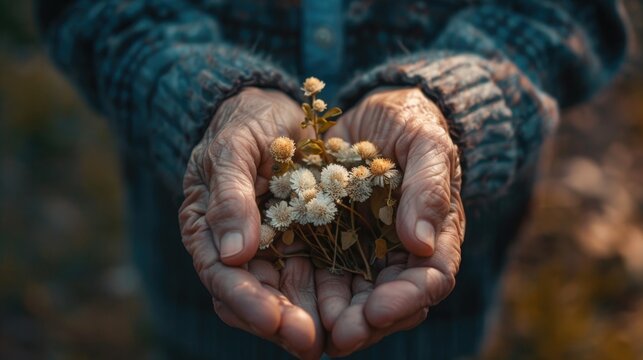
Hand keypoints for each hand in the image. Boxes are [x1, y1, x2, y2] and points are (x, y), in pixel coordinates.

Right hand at [178, 88, 323, 358]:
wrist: (273, 110)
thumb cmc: (243, 123)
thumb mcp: (233, 149)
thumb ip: (230, 197)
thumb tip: (235, 255)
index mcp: (208, 231)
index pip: (222, 278)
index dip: (247, 302)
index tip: (275, 320)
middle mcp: (238, 250)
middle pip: (256, 298)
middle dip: (282, 323)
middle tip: (312, 342)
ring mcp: (273, 249)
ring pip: (288, 295)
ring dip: (311, 318)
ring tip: (341, 334)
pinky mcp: (305, 242)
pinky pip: (318, 274)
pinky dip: (334, 292)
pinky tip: (359, 304)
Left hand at [318, 88, 464, 355]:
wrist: (374, 111)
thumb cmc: (412, 121)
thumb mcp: (426, 142)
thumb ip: (428, 188)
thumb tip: (421, 243)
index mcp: (436, 233)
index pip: (431, 278)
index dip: (407, 299)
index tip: (378, 309)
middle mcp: (401, 251)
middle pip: (390, 300)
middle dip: (366, 322)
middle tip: (339, 336)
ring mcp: (365, 248)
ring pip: (353, 295)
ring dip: (334, 316)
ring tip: (309, 331)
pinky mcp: (331, 239)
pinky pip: (321, 271)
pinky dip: (307, 290)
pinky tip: (285, 300)